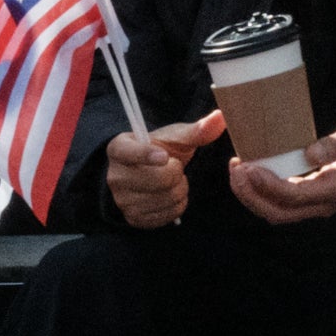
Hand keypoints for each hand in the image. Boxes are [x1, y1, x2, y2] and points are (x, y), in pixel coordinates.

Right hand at [102, 112, 222, 230]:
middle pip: (158, 179)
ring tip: (172, 180)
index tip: (164, 156)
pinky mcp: (134, 218)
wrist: (151, 173)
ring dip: (180, 190)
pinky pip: (167, 216)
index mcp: (119, 148)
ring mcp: (122, 200)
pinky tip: (170, 195)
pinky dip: (177, 205)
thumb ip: (197, 129)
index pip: (128, 152)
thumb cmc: (163, 150)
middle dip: (177, 173)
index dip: (146, 155)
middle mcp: (114, 176)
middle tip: (174, 166)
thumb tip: (221, 117)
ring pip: (165, 199)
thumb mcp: (176, 137)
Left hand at [229, 117, 335, 220]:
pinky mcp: (311, 201)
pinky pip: (281, 205)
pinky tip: (251, 173)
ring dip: (252, 196)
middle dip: (251, 195)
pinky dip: (261, 193)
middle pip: (278, 213)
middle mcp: (323, 205)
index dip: (269, 184)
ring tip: (237, 171)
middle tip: (235, 170)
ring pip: (276, 213)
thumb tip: (308, 152)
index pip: (295, 195)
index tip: (249, 167)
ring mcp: (317, 206)